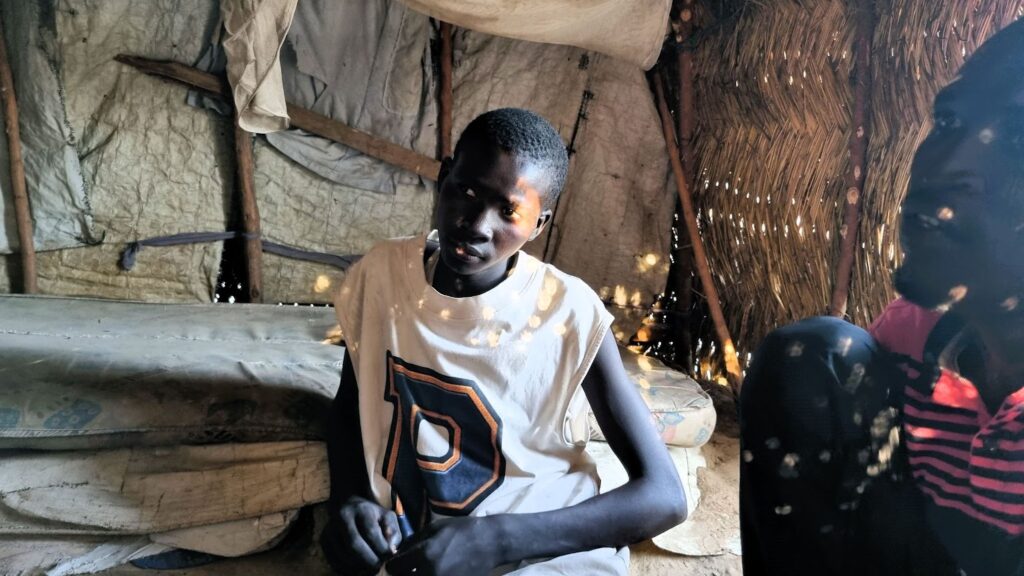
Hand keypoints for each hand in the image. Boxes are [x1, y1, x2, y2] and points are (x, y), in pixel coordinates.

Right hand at [321, 496, 403, 574]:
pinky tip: (357, 569)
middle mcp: (342, 517)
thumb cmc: (372, 516)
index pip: (371, 532)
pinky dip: (347, 569)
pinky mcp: (323, 540)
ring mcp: (330, 528)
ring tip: (369, 568)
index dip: (381, 548)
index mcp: (361, 509)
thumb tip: (390, 550)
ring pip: (343, 555)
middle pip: (354, 545)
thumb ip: (393, 533)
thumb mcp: (387, 518)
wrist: (349, 506)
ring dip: (358, 567)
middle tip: (377, 567)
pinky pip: (334, 561)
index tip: (389, 556)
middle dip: (369, 560)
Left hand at [385, 516, 499, 575]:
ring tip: (421, 570)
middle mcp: (430, 572)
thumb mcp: (434, 528)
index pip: (393, 567)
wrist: (489, 542)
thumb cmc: (461, 530)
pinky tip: (433, 573)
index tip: (397, 562)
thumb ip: (413, 541)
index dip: (393, 564)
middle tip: (407, 568)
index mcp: (424, 554)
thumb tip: (396, 552)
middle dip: (402, 574)